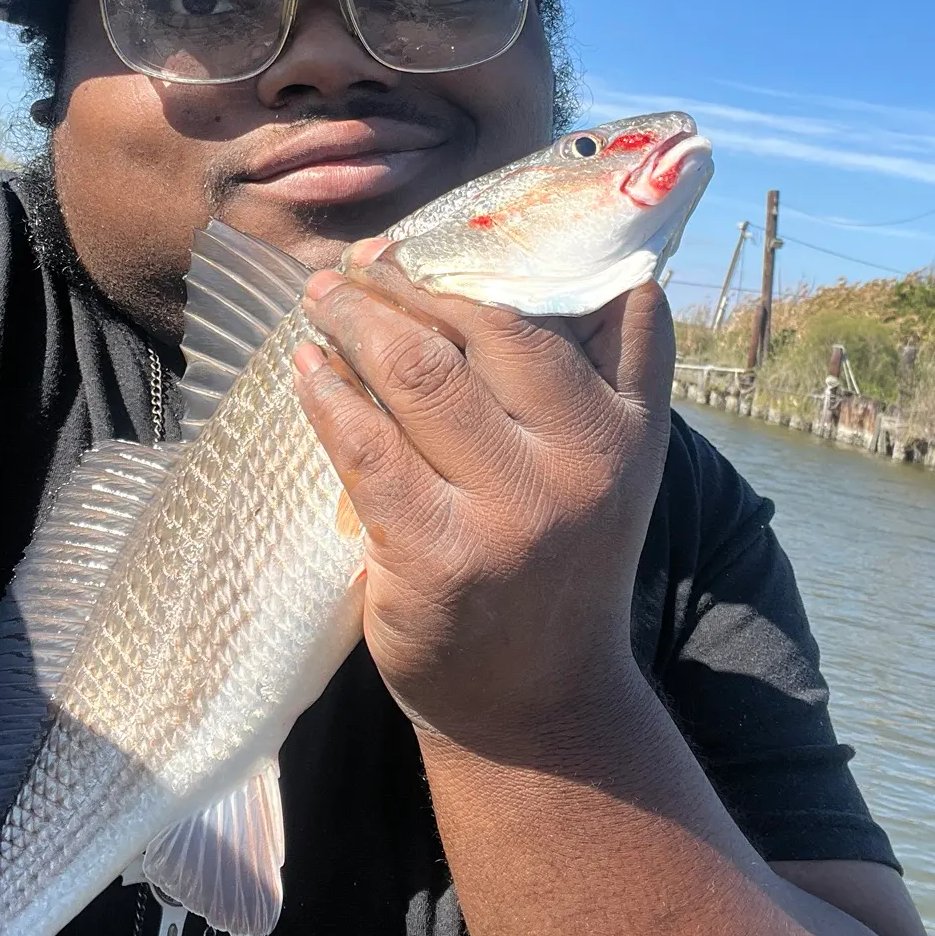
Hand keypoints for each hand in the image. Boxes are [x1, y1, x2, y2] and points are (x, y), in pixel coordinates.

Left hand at [292, 242, 675, 749]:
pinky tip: (305, 368)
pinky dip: (327, 393)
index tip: (445, 232)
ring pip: (420, 371)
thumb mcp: (614, 466)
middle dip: (412, 279)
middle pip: (486, 325)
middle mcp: (582, 461)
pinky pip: (366, 445)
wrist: (537, 703)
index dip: (506, 253)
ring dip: (358, 317)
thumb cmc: (561, 562)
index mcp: (629, 427)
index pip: (582, 303)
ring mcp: (511, 512)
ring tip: (324, 295)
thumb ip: (605, 373)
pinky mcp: (439, 557)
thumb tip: (537, 262)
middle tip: (364, 259)